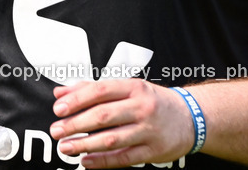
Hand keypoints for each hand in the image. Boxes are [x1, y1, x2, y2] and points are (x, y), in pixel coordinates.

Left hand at [49, 79, 193, 167]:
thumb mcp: (127, 88)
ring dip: (85, 144)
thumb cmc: (153, 101)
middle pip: (103, 115)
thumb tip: (60, 93)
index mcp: (134, 87)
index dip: (76, 100)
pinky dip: (103, 161)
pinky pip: (125, 158)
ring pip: (112, 139)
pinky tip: (86, 161)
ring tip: (66, 147)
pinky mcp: (154, 151)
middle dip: (75, 124)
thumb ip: (91, 89)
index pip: (100, 90)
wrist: (191, 117)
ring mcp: (149, 130)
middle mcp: (142, 107)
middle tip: (56, 131)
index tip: (58, 109)